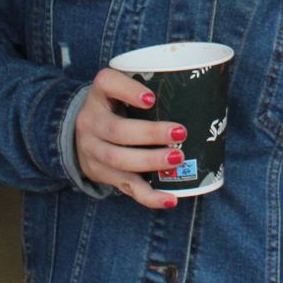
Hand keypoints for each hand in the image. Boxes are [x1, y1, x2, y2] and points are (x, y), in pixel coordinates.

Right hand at [73, 67, 185, 209]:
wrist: (81, 133)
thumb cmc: (116, 105)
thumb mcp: (122, 88)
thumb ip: (149, 83)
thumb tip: (201, 85)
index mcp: (99, 92)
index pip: (107, 84)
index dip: (128, 91)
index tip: (152, 98)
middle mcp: (90, 121)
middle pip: (116, 130)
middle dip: (150, 134)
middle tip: (180, 133)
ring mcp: (92, 150)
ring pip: (118, 160)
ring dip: (150, 161)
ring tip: (177, 159)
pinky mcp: (102, 174)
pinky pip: (126, 188)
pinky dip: (149, 197)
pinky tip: (170, 199)